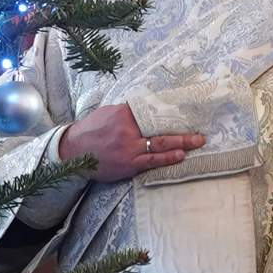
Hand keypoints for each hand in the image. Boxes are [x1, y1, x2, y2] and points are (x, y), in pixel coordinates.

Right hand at [58, 103, 203, 183]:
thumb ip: (127, 112)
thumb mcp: (107, 113)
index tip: (186, 111)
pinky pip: (151, 161)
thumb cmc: (91, 131)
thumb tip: (147, 108)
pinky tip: (179, 155)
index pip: (151, 111)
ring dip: (180, 144)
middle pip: (160, 128)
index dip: (170, 112)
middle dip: (182, 130)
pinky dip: (167, 158)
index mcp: (123, 115)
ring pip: (159, 145)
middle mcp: (127, 130)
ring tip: (196, 142)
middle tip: (199, 132)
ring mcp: (128, 148)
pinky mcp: (128, 164)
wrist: (73, 151)